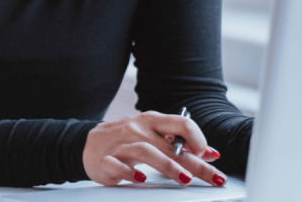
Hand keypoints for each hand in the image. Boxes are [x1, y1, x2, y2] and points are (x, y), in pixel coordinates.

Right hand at [82, 111, 226, 186]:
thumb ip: (179, 143)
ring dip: (168, 166)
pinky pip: (117, 165)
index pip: (181, 123)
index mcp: (152, 121)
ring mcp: (121, 145)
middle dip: (195, 162)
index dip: (198, 138)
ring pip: (146, 151)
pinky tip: (141, 179)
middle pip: (170, 145)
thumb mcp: (153, 135)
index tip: (209, 154)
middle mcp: (138, 129)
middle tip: (213, 177)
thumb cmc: (126, 139)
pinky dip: (129, 172)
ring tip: (185, 179)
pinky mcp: (106, 160)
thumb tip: (210, 153)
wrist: (88, 144)